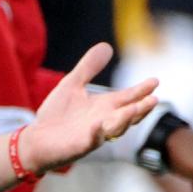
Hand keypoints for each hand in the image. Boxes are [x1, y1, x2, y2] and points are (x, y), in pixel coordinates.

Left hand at [22, 43, 157, 172]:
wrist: (37, 137)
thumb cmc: (57, 114)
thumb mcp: (73, 84)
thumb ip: (89, 67)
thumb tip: (107, 46)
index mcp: (104, 106)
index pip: (128, 98)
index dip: (141, 90)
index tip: (155, 81)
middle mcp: (104, 121)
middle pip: (128, 115)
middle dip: (141, 107)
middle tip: (154, 99)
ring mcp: (94, 134)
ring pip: (115, 128)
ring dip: (125, 119)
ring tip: (135, 109)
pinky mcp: (80, 145)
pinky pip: (92, 140)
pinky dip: (97, 133)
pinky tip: (101, 125)